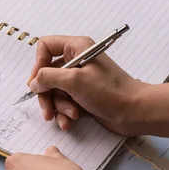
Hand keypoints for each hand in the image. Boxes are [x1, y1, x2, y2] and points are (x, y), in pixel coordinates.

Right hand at [28, 36, 146, 134]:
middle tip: (47, 112)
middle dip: (47, 95)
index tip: (36, 83)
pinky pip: (64, 102)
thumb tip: (33, 82)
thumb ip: (48, 78)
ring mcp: (79, 79)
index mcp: (76, 47)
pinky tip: (70, 122)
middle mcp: (76, 60)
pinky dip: (64, 113)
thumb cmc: (109, 92)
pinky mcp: (82, 95)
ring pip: (54, 92)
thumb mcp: (74, 81)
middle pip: (47, 74)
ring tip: (70, 116)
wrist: (134, 112)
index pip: (45, 47)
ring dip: (58, 107)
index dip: (38, 65)